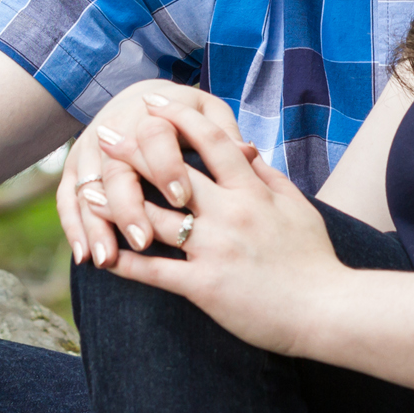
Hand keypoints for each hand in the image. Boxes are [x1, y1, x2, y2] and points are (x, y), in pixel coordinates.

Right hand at [56, 83, 225, 266]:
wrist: (141, 97)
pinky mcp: (75, 169)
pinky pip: (68, 201)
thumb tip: (248, 152)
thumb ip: (223, 134)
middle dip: (127, 206)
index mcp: (155, 113)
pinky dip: (75, 229)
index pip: (156, 136)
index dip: (167, 166)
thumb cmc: (187, 112)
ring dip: (96, 226)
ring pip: (88, 189)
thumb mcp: (208, 113)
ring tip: (106, 259)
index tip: (183, 198)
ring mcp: (90, 150)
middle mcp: (116, 129)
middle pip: (116, 169)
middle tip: (144, 240)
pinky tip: (85, 257)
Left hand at [105, 102, 344, 356]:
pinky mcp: (204, 287)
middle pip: (172, 172)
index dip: (180, 118)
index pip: (212, 141)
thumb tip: (247, 151)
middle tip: (105, 134)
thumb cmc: (314, 259)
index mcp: (253, 191)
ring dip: (115, 203)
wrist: (327, 310)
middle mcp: (230, 213)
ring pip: (153, 219)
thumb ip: (270, 177)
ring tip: (86, 189)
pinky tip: (100, 253)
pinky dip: (124, 262)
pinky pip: (155, 272)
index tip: (155, 103)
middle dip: (134, 151)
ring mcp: (215, 249)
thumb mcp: (297, 207)